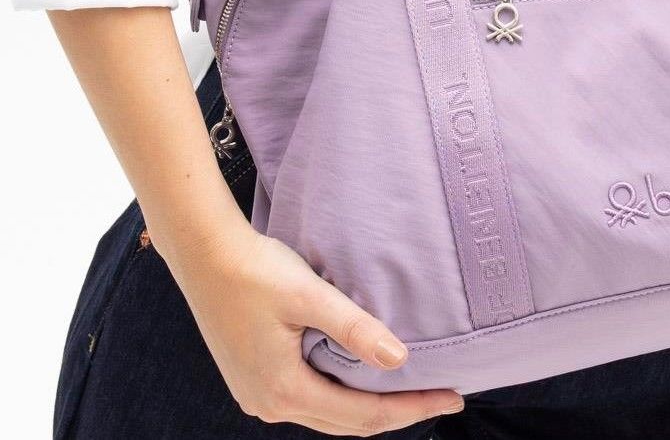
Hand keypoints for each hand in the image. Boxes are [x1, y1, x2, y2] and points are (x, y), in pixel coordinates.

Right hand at [170, 220, 463, 435]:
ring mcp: (258, 396)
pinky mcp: (253, 380)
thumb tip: (400, 359)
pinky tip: (362, 376)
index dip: (412, 409)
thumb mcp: (310, 296)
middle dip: (398, 412)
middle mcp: (270, 405)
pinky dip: (342, 396)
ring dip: (370, 406)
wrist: (204, 256)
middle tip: (445, 396)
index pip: (365, 415)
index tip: (454, 398)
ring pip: (328, 415)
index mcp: (285, 391)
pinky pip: (309, 401)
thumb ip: (354, 328)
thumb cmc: (257, 270)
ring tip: (412, 389)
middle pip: (348, 423)